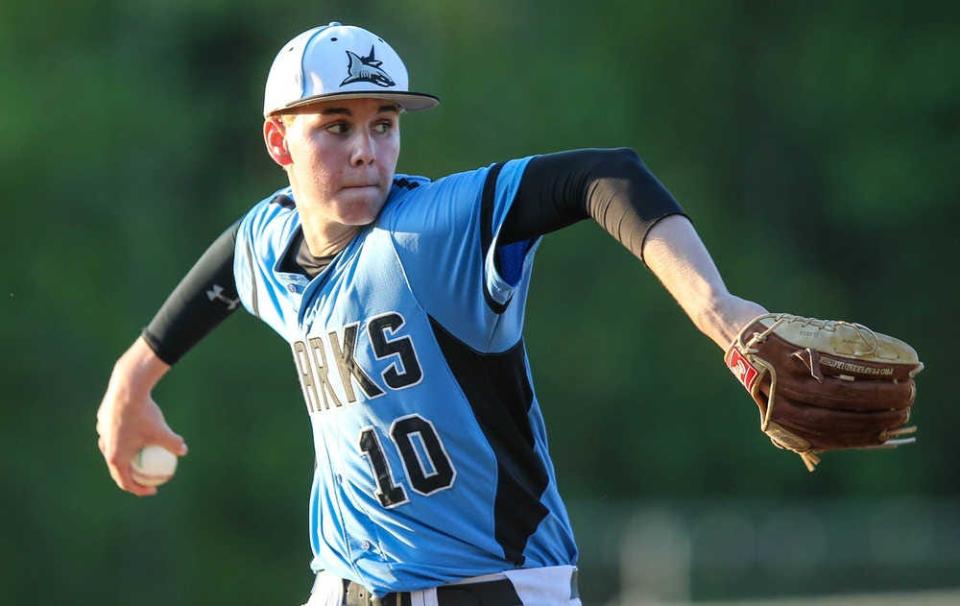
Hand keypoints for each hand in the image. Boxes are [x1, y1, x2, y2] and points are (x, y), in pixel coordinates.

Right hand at [96, 338, 186, 495]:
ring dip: (126, 455)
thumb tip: (183, 451)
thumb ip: (173, 444)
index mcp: (116, 457)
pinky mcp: (103, 420)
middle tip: (147, 476)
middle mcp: (105, 447)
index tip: (153, 489)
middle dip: (132, 476)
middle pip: (117, 468)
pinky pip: (115, 432)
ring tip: (141, 454)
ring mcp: (102, 433)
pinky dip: (125, 436)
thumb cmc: (144, 414)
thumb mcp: (162, 431)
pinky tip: (139, 429)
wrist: (126, 388)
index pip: (125, 482)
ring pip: (114, 448)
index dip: (139, 489)